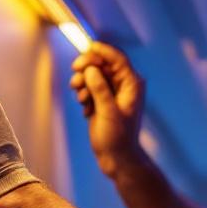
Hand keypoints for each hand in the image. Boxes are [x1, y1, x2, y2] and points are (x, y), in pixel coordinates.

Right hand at [69, 42, 145, 177]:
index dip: (102, 51)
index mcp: (132, 84)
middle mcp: (123, 85)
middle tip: (75, 73)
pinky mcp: (102, 100)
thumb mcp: (108, 112)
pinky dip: (84, 94)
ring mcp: (112, 92)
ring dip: (83, 83)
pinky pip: (89, 87)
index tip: (86, 49)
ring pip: (93, 75)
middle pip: (102, 63)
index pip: (117, 59)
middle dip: (87, 67)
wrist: (117, 158)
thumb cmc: (118, 138)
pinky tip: (85, 110)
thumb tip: (90, 69)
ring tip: (81, 98)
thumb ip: (100, 89)